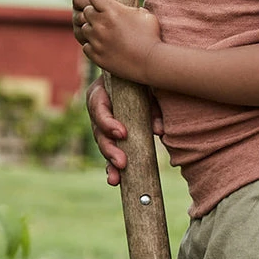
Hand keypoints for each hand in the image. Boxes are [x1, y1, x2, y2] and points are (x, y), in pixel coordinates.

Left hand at [71, 0, 161, 83]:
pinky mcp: (95, 55)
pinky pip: (86, 46)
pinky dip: (93, 45)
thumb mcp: (145, 15)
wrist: (149, 62)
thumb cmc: (151, 36)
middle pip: (86, 11)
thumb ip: (132, 9)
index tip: (105, 3)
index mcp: (113, 11)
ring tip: (106, 33)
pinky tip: (105, 46)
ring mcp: (96, 41)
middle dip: (94, 12)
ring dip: (92, 29)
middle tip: (106, 18)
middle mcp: (101, 24)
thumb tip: (129, 9)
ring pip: (84, 28)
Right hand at [83, 65, 164, 186]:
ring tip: (116, 179)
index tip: (122, 134)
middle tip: (122, 162)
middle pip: (99, 132)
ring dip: (109, 163)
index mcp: (101, 92)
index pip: (99, 108)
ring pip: (103, 145)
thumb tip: (159, 130)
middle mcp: (98, 110)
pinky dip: (112, 167)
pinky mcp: (112, 136)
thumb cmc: (143, 79)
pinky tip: (116, 180)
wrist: (142, 78)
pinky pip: (110, 152)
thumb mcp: (146, 84)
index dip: (108, 123)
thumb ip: (152, 104)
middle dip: (110, 149)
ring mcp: (103, 125)